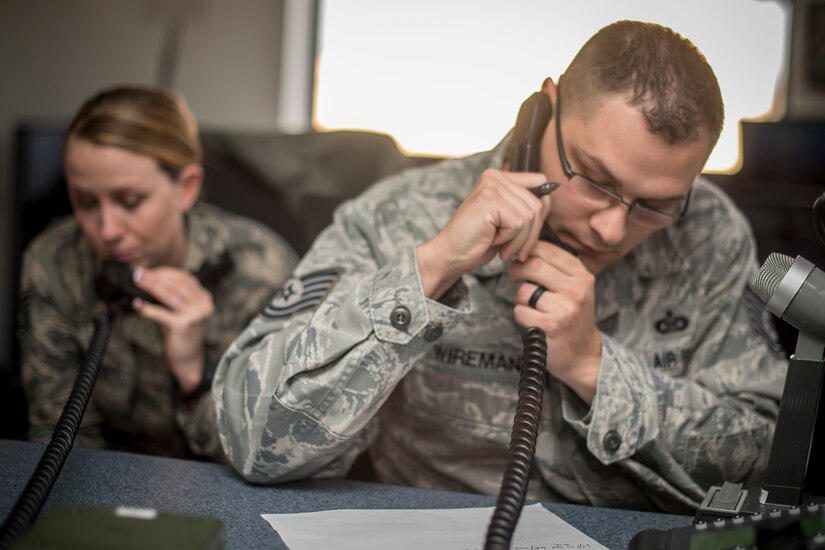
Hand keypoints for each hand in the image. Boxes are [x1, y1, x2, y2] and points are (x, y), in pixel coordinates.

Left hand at [132, 266, 214, 393]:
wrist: (189, 358)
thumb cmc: (181, 333)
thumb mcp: (180, 310)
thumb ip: (171, 295)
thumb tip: (148, 279)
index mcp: (204, 297)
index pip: (184, 277)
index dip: (165, 272)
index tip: (149, 270)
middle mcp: (203, 304)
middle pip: (176, 284)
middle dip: (155, 277)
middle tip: (138, 274)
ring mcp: (195, 315)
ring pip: (170, 295)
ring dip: (151, 287)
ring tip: (138, 282)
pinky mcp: (184, 326)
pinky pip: (162, 314)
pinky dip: (148, 308)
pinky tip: (137, 304)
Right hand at [417, 168, 550, 298]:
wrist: (451, 254)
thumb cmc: (478, 241)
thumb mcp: (508, 221)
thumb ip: (525, 206)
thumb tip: (551, 198)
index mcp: (499, 177)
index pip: (540, 183)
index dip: (541, 210)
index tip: (526, 232)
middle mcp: (495, 176)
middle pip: (538, 203)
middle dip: (531, 233)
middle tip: (515, 249)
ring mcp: (491, 186)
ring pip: (530, 215)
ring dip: (520, 239)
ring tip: (503, 247)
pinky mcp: (490, 200)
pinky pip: (519, 222)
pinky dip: (510, 239)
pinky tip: (494, 242)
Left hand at [508, 241, 601, 403]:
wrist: (583, 354)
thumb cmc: (572, 316)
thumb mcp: (574, 287)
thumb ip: (555, 267)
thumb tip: (522, 248)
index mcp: (581, 275)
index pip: (546, 249)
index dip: (525, 251)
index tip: (519, 259)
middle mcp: (576, 289)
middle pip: (532, 265)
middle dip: (516, 270)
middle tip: (513, 276)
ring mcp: (565, 308)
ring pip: (524, 290)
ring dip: (520, 298)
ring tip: (531, 305)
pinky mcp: (551, 326)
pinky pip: (521, 311)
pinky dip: (521, 315)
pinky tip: (533, 320)